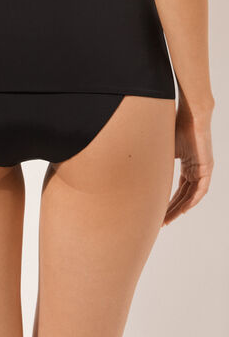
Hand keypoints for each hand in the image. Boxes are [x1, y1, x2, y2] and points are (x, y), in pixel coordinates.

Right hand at [163, 101, 213, 225]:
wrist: (190, 114)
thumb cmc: (175, 125)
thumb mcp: (161, 148)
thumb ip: (154, 160)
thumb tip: (130, 163)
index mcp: (187, 164)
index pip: (178, 189)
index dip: (168, 202)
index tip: (158, 213)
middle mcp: (195, 169)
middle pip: (183, 196)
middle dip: (172, 210)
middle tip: (161, 222)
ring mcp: (202, 169)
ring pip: (191, 196)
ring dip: (180, 209)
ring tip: (168, 220)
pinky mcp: (206, 168)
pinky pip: (200, 190)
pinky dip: (191, 201)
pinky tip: (182, 210)